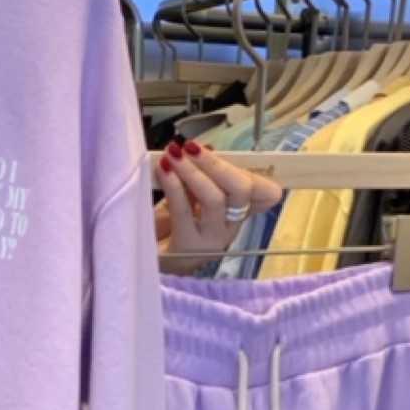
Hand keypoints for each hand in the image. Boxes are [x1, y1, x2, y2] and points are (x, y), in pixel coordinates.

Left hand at [155, 141, 282, 266]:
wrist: (144, 262)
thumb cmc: (166, 229)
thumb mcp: (186, 197)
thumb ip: (198, 176)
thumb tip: (204, 148)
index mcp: (235, 214)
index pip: (264, 193)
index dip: (253, 170)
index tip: (224, 154)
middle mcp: (230, 228)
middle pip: (242, 190)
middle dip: (216, 164)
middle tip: (191, 147)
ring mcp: (211, 240)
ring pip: (214, 199)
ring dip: (193, 171)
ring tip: (174, 155)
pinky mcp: (188, 248)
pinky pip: (184, 211)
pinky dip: (173, 185)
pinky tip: (164, 170)